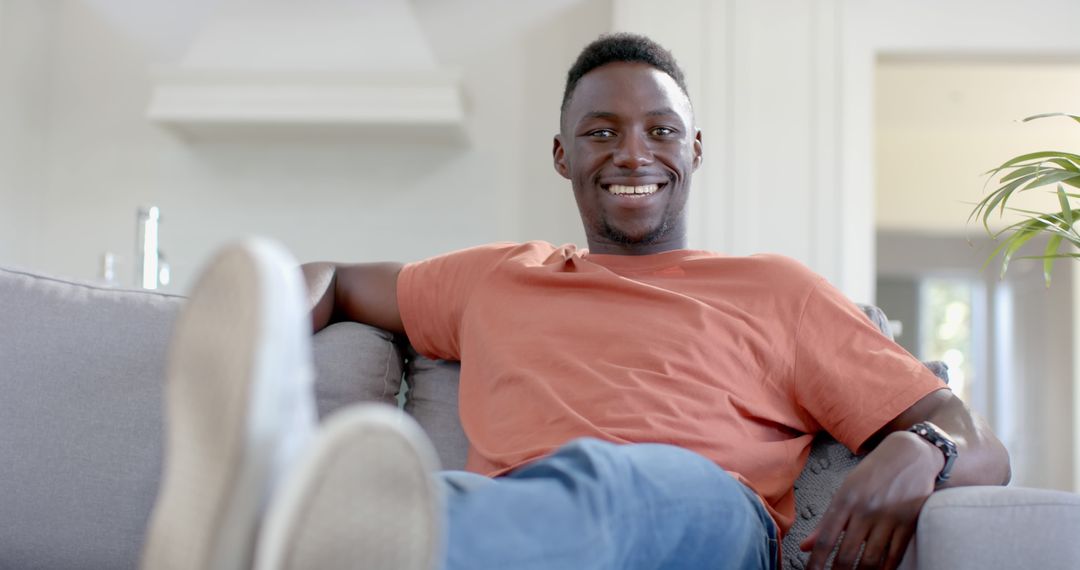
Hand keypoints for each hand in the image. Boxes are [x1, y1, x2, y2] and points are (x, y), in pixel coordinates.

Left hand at [800, 432, 942, 568]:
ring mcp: (888, 518)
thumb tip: (806, 546)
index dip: (816, 562)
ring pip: (871, 560)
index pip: (826, 538)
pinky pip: (895, 555)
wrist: (911, 454)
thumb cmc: (873, 473)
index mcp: (845, 500)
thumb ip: (826, 520)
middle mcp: (865, 510)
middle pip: (848, 554)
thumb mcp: (845, 489)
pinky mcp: (909, 524)